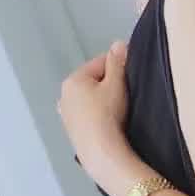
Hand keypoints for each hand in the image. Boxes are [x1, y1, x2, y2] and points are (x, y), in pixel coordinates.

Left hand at [58, 43, 132, 189]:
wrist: (101, 152)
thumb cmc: (108, 114)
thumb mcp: (116, 84)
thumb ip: (117, 62)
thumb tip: (118, 43)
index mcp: (72, 80)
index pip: (100, 63)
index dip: (118, 67)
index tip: (130, 77)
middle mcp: (64, 96)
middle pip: (93, 81)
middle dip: (109, 85)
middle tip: (125, 96)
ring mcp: (66, 115)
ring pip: (90, 99)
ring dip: (103, 101)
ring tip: (118, 111)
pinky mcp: (72, 131)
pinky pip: (88, 115)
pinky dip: (97, 116)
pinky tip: (108, 123)